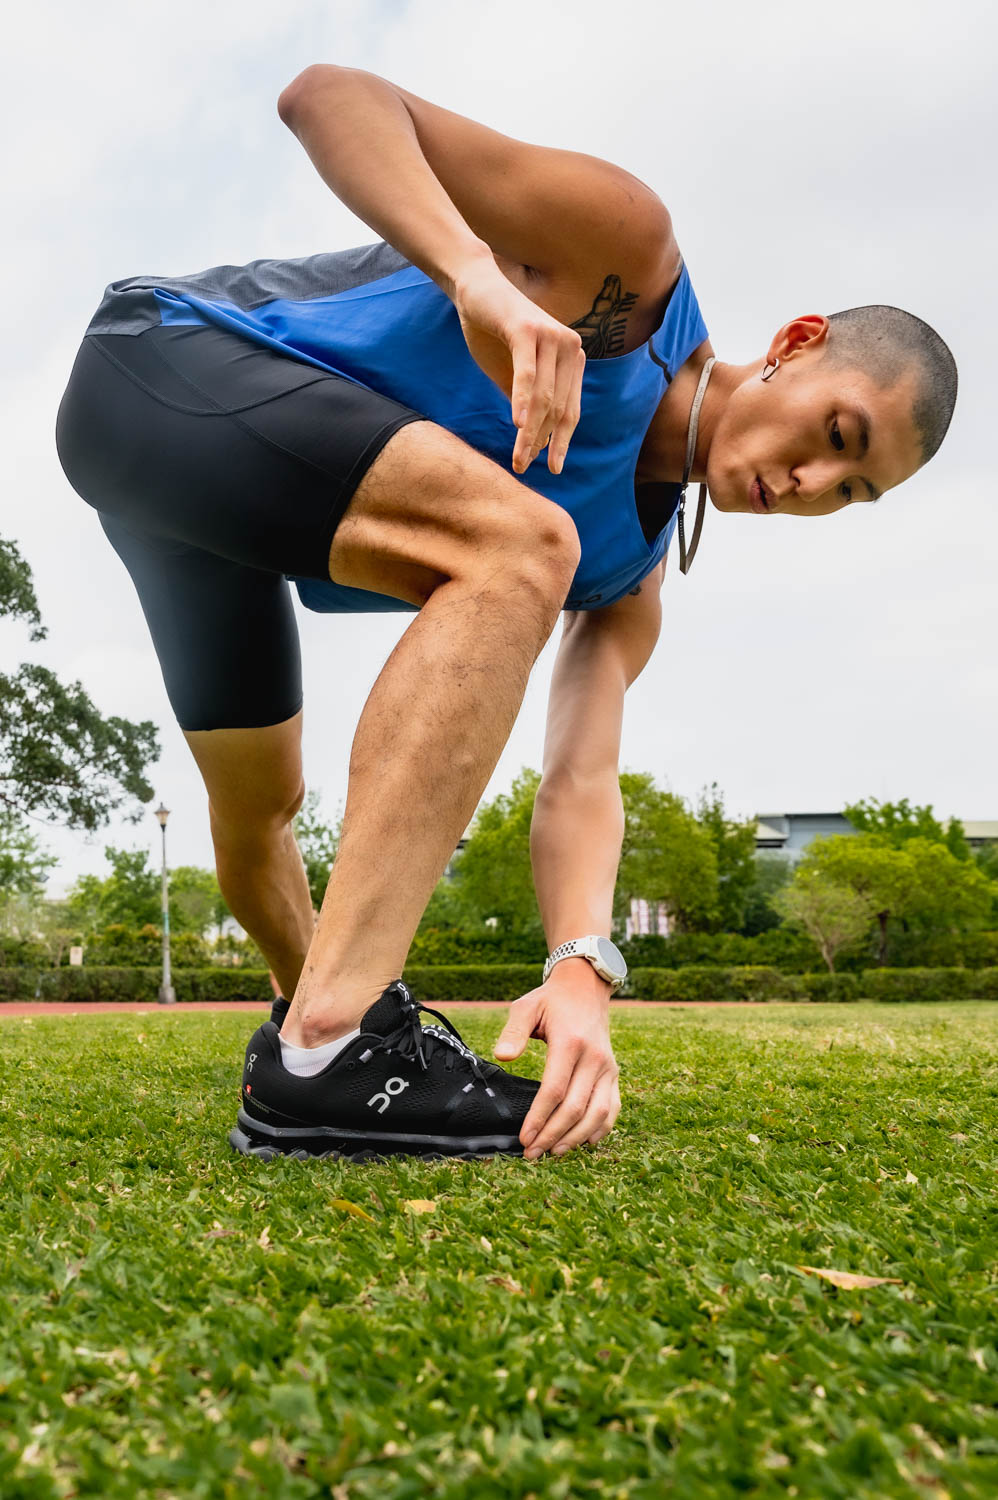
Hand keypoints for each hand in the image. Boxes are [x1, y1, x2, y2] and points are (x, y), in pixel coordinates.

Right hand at [453, 258, 584, 475]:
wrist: (474, 288)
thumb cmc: (494, 332)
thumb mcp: (514, 375)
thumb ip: (528, 403)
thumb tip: (535, 442)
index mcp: (572, 359)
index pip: (570, 410)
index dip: (561, 442)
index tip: (552, 469)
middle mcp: (570, 347)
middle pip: (558, 408)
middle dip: (540, 442)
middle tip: (522, 467)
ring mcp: (552, 336)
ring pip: (544, 397)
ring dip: (529, 431)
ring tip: (518, 457)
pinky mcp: (528, 329)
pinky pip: (528, 375)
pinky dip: (522, 401)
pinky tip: (517, 425)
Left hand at [493, 959, 619, 1157]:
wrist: (585, 987)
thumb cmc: (551, 1000)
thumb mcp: (526, 1006)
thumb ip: (513, 1031)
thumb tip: (503, 1057)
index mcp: (570, 1042)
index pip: (555, 1090)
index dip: (539, 1118)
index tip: (524, 1138)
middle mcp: (594, 1058)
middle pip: (575, 1108)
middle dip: (552, 1135)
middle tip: (533, 1153)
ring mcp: (608, 1067)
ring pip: (598, 1113)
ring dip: (577, 1137)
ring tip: (555, 1152)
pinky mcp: (614, 1073)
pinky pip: (613, 1107)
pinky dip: (602, 1129)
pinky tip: (585, 1143)